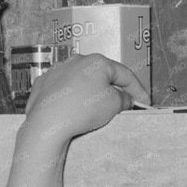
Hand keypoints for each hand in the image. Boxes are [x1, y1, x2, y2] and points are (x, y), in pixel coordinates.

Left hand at [22, 53, 149, 144]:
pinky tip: (74, 110)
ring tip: (96, 110)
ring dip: (90, 94)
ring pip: (80, 82)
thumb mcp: (114, 105)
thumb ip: (124, 98)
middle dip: (113, 90)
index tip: (143, 101)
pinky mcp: (42, 85)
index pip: (125, 74)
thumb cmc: (80, 111)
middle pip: (102, 76)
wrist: (47, 124)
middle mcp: (75, 61)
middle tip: (122, 105)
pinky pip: (63, 91)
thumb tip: (123, 98)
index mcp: (97, 62)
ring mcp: (56, 72)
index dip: (138, 90)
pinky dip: (70, 99)